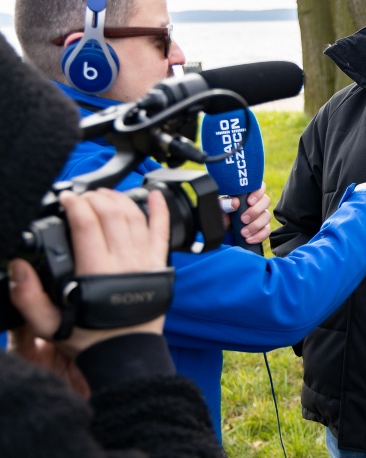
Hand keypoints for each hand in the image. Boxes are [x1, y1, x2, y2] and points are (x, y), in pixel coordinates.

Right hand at [8, 188, 169, 357]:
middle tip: (81, 197)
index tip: (65, 199)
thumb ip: (28, 296)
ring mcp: (145, 261)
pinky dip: (160, 210)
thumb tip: (18, 266)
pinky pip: (162, 231)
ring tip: (103, 195)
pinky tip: (155, 195)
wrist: (125, 354)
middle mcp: (124, 262)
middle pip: (111, 213)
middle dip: (94, 197)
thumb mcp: (48, 323)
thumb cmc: (89, 338)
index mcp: (96, 271)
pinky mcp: (159, 265)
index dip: (74, 203)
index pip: (86, 222)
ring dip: (118, 199)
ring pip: (134, 217)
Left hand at [220, 182, 271, 243]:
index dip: (258, 193)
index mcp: (247, 194)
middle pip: (266, 201)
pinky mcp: (263, 228)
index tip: (249, 202)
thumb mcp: (220, 209)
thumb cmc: (222, 216)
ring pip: (267, 216)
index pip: (259, 187)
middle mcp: (257, 203)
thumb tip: (235, 202)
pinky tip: (249, 239)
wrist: (222, 232)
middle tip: (243, 219)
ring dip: (256, 225)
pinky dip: (259, 236)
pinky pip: (267, 231)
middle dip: (256, 211)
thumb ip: (225, 204)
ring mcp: (261, 216)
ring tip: (243, 233)